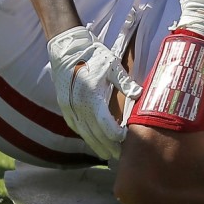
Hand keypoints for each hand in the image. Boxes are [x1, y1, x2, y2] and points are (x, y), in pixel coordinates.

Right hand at [47, 26, 142, 160]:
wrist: (66, 47)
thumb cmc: (92, 54)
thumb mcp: (111, 65)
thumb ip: (124, 82)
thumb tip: (139, 94)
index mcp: (91, 96)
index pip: (105, 124)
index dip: (115, 135)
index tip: (125, 139)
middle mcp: (78, 105)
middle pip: (94, 133)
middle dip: (107, 146)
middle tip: (119, 156)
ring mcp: (69, 107)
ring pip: (83, 132)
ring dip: (95, 144)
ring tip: (106, 154)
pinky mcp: (64, 105)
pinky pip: (75, 125)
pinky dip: (84, 134)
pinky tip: (91, 140)